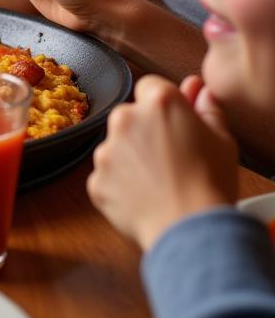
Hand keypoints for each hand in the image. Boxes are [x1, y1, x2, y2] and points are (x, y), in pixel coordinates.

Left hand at [87, 74, 238, 250]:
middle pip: (130, 116)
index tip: (175, 125)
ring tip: (160, 182)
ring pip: (117, 146)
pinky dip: (121, 186)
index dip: (164, 107)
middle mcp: (125, 118)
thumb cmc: (211, 184)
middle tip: (170, 158)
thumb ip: (207, 108)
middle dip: (145, 132)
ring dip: (132, 158)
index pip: (151, 87)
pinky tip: (145, 198)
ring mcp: (106, 149)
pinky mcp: (96, 179)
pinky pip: (108, 176)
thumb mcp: (222, 139)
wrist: (190, 229)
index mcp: (158, 102)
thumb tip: (198, 90)